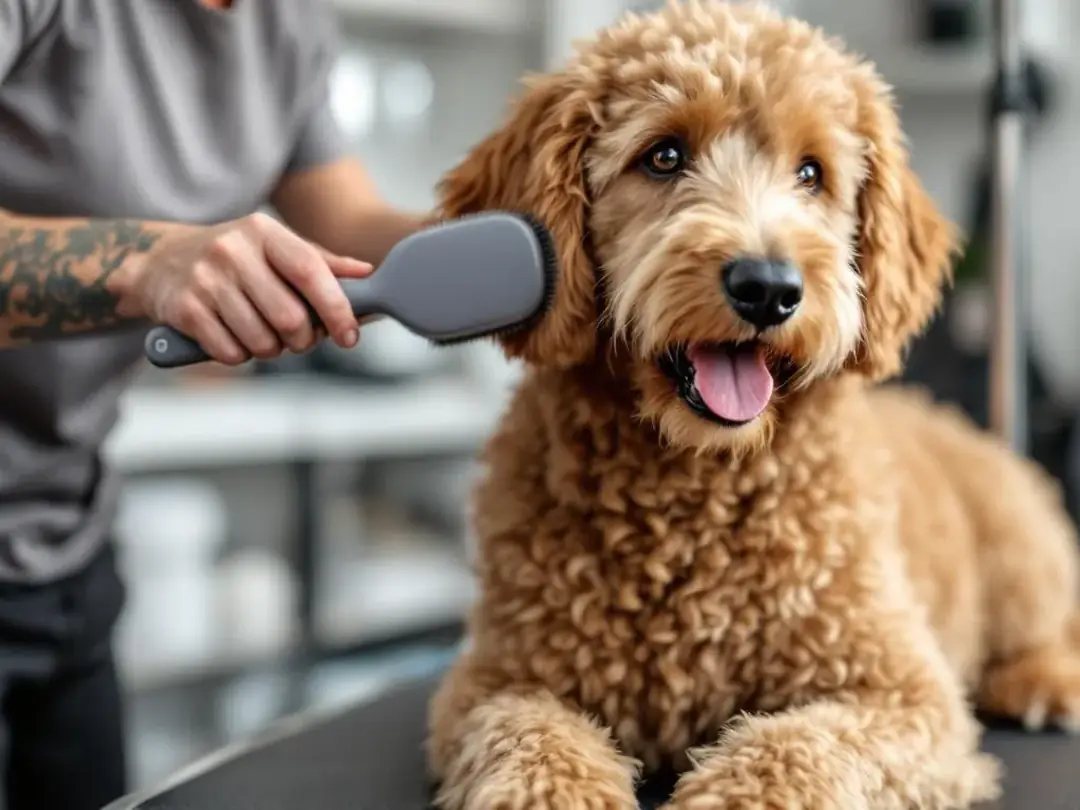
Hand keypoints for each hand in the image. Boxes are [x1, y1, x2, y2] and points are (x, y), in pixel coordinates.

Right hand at [119, 213, 372, 364]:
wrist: (160, 262)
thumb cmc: (234, 257)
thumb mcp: (274, 247)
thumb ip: (322, 262)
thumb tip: (366, 273)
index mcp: (263, 232)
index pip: (310, 272)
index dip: (337, 308)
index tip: (350, 335)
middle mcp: (232, 251)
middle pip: (289, 318)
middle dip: (302, 340)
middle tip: (298, 338)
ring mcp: (205, 280)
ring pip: (261, 341)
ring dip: (271, 350)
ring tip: (264, 335)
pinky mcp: (184, 310)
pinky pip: (230, 352)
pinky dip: (240, 354)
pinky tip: (235, 337)